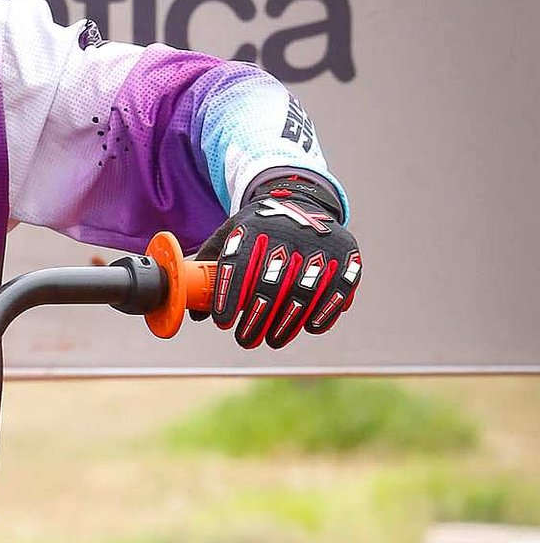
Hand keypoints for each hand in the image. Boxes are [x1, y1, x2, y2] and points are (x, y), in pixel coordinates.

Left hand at [198, 169, 361, 348]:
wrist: (304, 202)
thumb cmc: (259, 230)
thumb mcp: (231, 235)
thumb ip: (210, 270)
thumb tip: (195, 314)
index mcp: (254, 226)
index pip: (238, 263)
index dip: (229, 296)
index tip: (223, 323)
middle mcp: (288, 232)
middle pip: (271, 283)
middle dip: (257, 319)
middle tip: (245, 340)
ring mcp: (320, 242)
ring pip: (304, 290)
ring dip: (287, 322)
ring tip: (272, 340)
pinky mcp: (347, 254)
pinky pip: (337, 288)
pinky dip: (324, 311)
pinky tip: (310, 327)